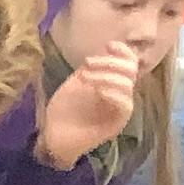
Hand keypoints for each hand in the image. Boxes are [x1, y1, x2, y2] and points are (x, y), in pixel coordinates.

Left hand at [36, 47, 141, 170]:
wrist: (52, 138)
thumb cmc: (62, 112)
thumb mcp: (73, 84)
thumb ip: (89, 69)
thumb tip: (103, 51)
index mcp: (112, 83)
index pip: (129, 62)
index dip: (123, 51)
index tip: (108, 46)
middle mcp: (120, 93)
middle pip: (131, 70)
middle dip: (110, 62)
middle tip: (87, 64)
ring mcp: (120, 108)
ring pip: (127, 84)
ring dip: (106, 76)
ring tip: (85, 78)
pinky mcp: (118, 123)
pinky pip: (125, 105)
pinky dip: (114, 94)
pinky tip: (99, 91)